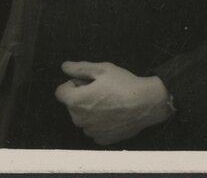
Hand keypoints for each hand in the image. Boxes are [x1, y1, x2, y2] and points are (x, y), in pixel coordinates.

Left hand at [54, 61, 172, 144]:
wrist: (146, 104)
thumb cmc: (125, 85)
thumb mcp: (102, 69)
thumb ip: (79, 68)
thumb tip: (65, 66)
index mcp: (76, 101)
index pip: (60, 92)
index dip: (72, 84)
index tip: (86, 82)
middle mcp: (79, 119)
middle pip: (72, 105)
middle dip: (82, 97)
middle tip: (101, 90)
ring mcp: (90, 131)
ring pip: (84, 118)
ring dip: (91, 111)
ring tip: (110, 102)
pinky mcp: (101, 139)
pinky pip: (94, 129)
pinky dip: (100, 122)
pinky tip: (114, 113)